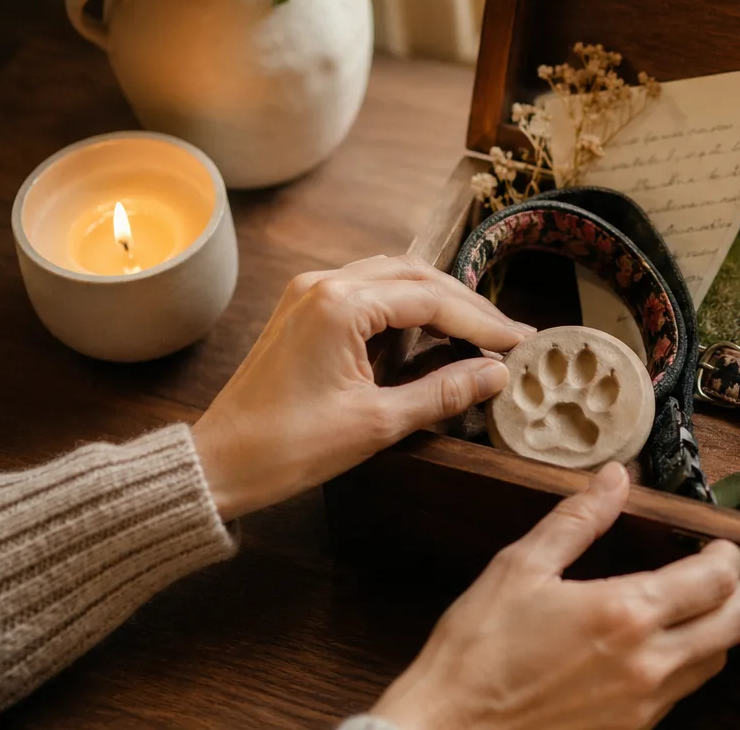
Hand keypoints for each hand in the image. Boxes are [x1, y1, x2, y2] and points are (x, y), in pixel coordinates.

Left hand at [192, 254, 530, 519]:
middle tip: (506, 334)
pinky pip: (368, 290)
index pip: (432, 301)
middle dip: (466, 305)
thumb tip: (497, 375)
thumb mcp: (377, 423)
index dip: (482, 322)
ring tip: (477, 331)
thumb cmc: (288, 447)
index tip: (520, 341)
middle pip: (416, 276)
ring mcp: (310, 293)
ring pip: (393, 276)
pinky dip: (406, 305)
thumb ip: (443, 393)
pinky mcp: (304, 310)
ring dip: (438, 299)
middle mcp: (324, 284)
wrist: (218, 464)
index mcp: (340, 305)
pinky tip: (431, 330)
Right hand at [370, 464, 739, 729]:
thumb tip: (616, 477)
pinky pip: (680, 694)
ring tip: (690, 606)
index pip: (717, 580)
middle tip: (717, 573)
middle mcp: (648, 664)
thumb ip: (578, 519)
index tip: (718, 544)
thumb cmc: (477, 651)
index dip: (728, 556)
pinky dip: (684, 664)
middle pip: (736, 625)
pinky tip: (653, 646)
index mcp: (626, 613)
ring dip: (715, 630)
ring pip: (714, 662)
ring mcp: (642, 706)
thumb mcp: (521, 568)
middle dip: (737, 592)